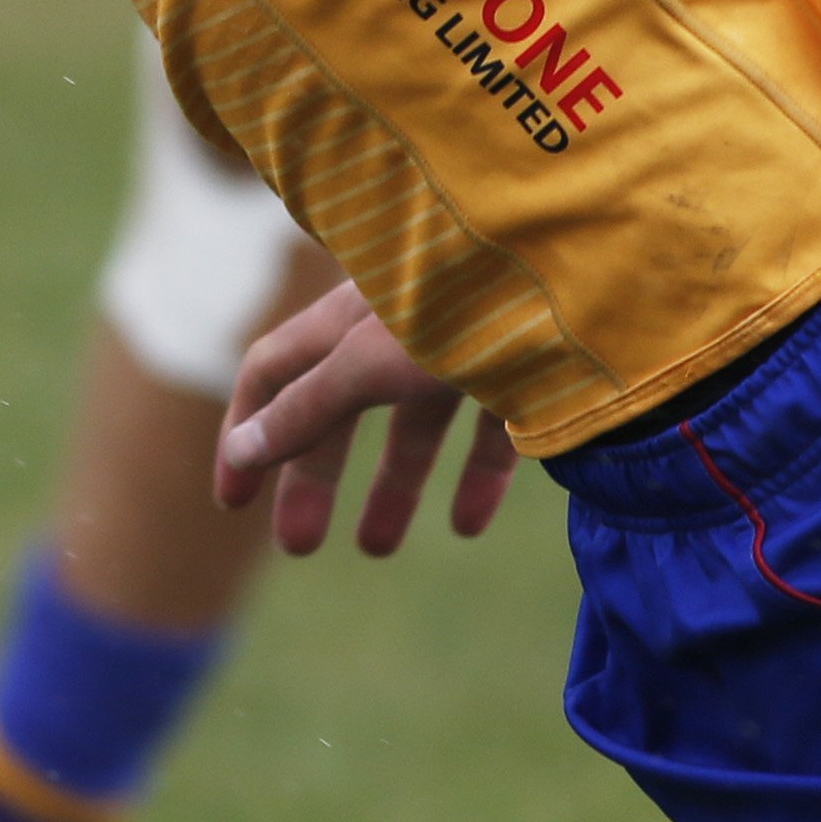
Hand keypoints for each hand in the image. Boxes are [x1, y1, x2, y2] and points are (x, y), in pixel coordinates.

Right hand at [214, 278, 518, 556]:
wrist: (589, 273)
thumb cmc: (469, 301)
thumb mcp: (377, 359)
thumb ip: (311, 405)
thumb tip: (242, 451)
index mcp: (351, 312)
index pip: (275, 369)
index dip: (246, 430)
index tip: (232, 502)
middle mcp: (401, 323)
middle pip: (341, 403)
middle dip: (314, 475)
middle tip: (297, 547)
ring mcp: (465, 343)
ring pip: (416, 420)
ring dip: (392, 484)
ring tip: (377, 548)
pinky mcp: (526, 365)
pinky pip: (490, 425)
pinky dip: (474, 473)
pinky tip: (468, 525)